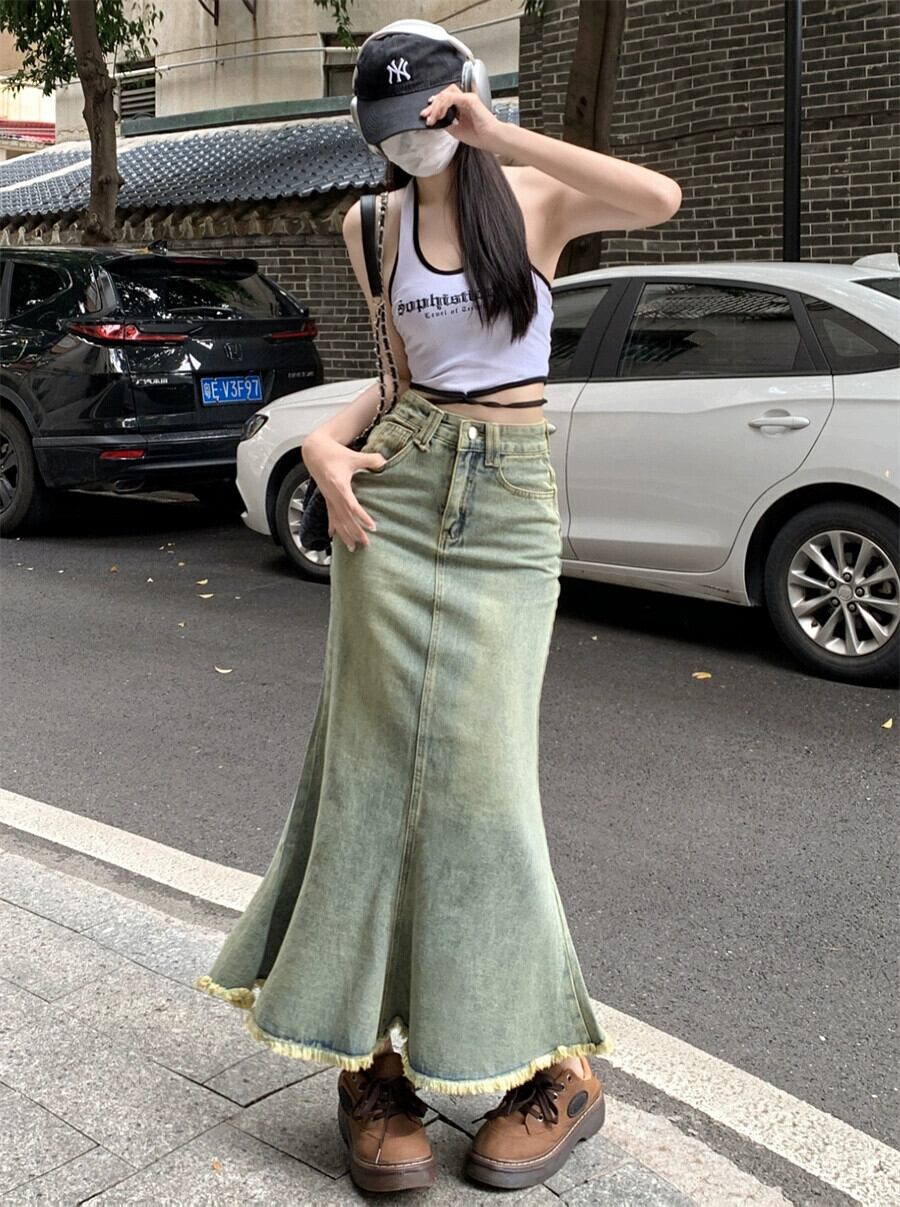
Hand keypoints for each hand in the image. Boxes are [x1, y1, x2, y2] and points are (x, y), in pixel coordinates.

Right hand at [301, 434, 384, 551]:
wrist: (315, 451)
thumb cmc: (333, 453)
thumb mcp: (353, 456)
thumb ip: (370, 459)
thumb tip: (383, 461)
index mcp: (339, 486)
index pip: (352, 506)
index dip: (362, 517)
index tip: (372, 527)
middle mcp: (332, 495)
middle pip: (345, 518)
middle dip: (355, 532)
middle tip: (366, 543)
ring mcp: (328, 498)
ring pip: (336, 521)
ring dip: (344, 535)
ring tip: (352, 548)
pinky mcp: (326, 498)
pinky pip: (329, 516)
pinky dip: (332, 527)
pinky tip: (332, 536)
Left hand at [419, 83, 500, 151]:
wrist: (491, 139)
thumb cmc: (479, 136)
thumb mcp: (456, 130)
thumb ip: (446, 123)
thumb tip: (435, 121)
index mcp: (462, 106)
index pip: (446, 99)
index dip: (434, 106)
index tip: (426, 116)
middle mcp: (465, 99)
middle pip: (444, 94)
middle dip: (433, 105)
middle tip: (425, 115)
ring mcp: (468, 98)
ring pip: (446, 93)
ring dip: (436, 105)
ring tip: (432, 117)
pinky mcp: (470, 99)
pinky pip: (451, 98)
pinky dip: (443, 105)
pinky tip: (440, 114)